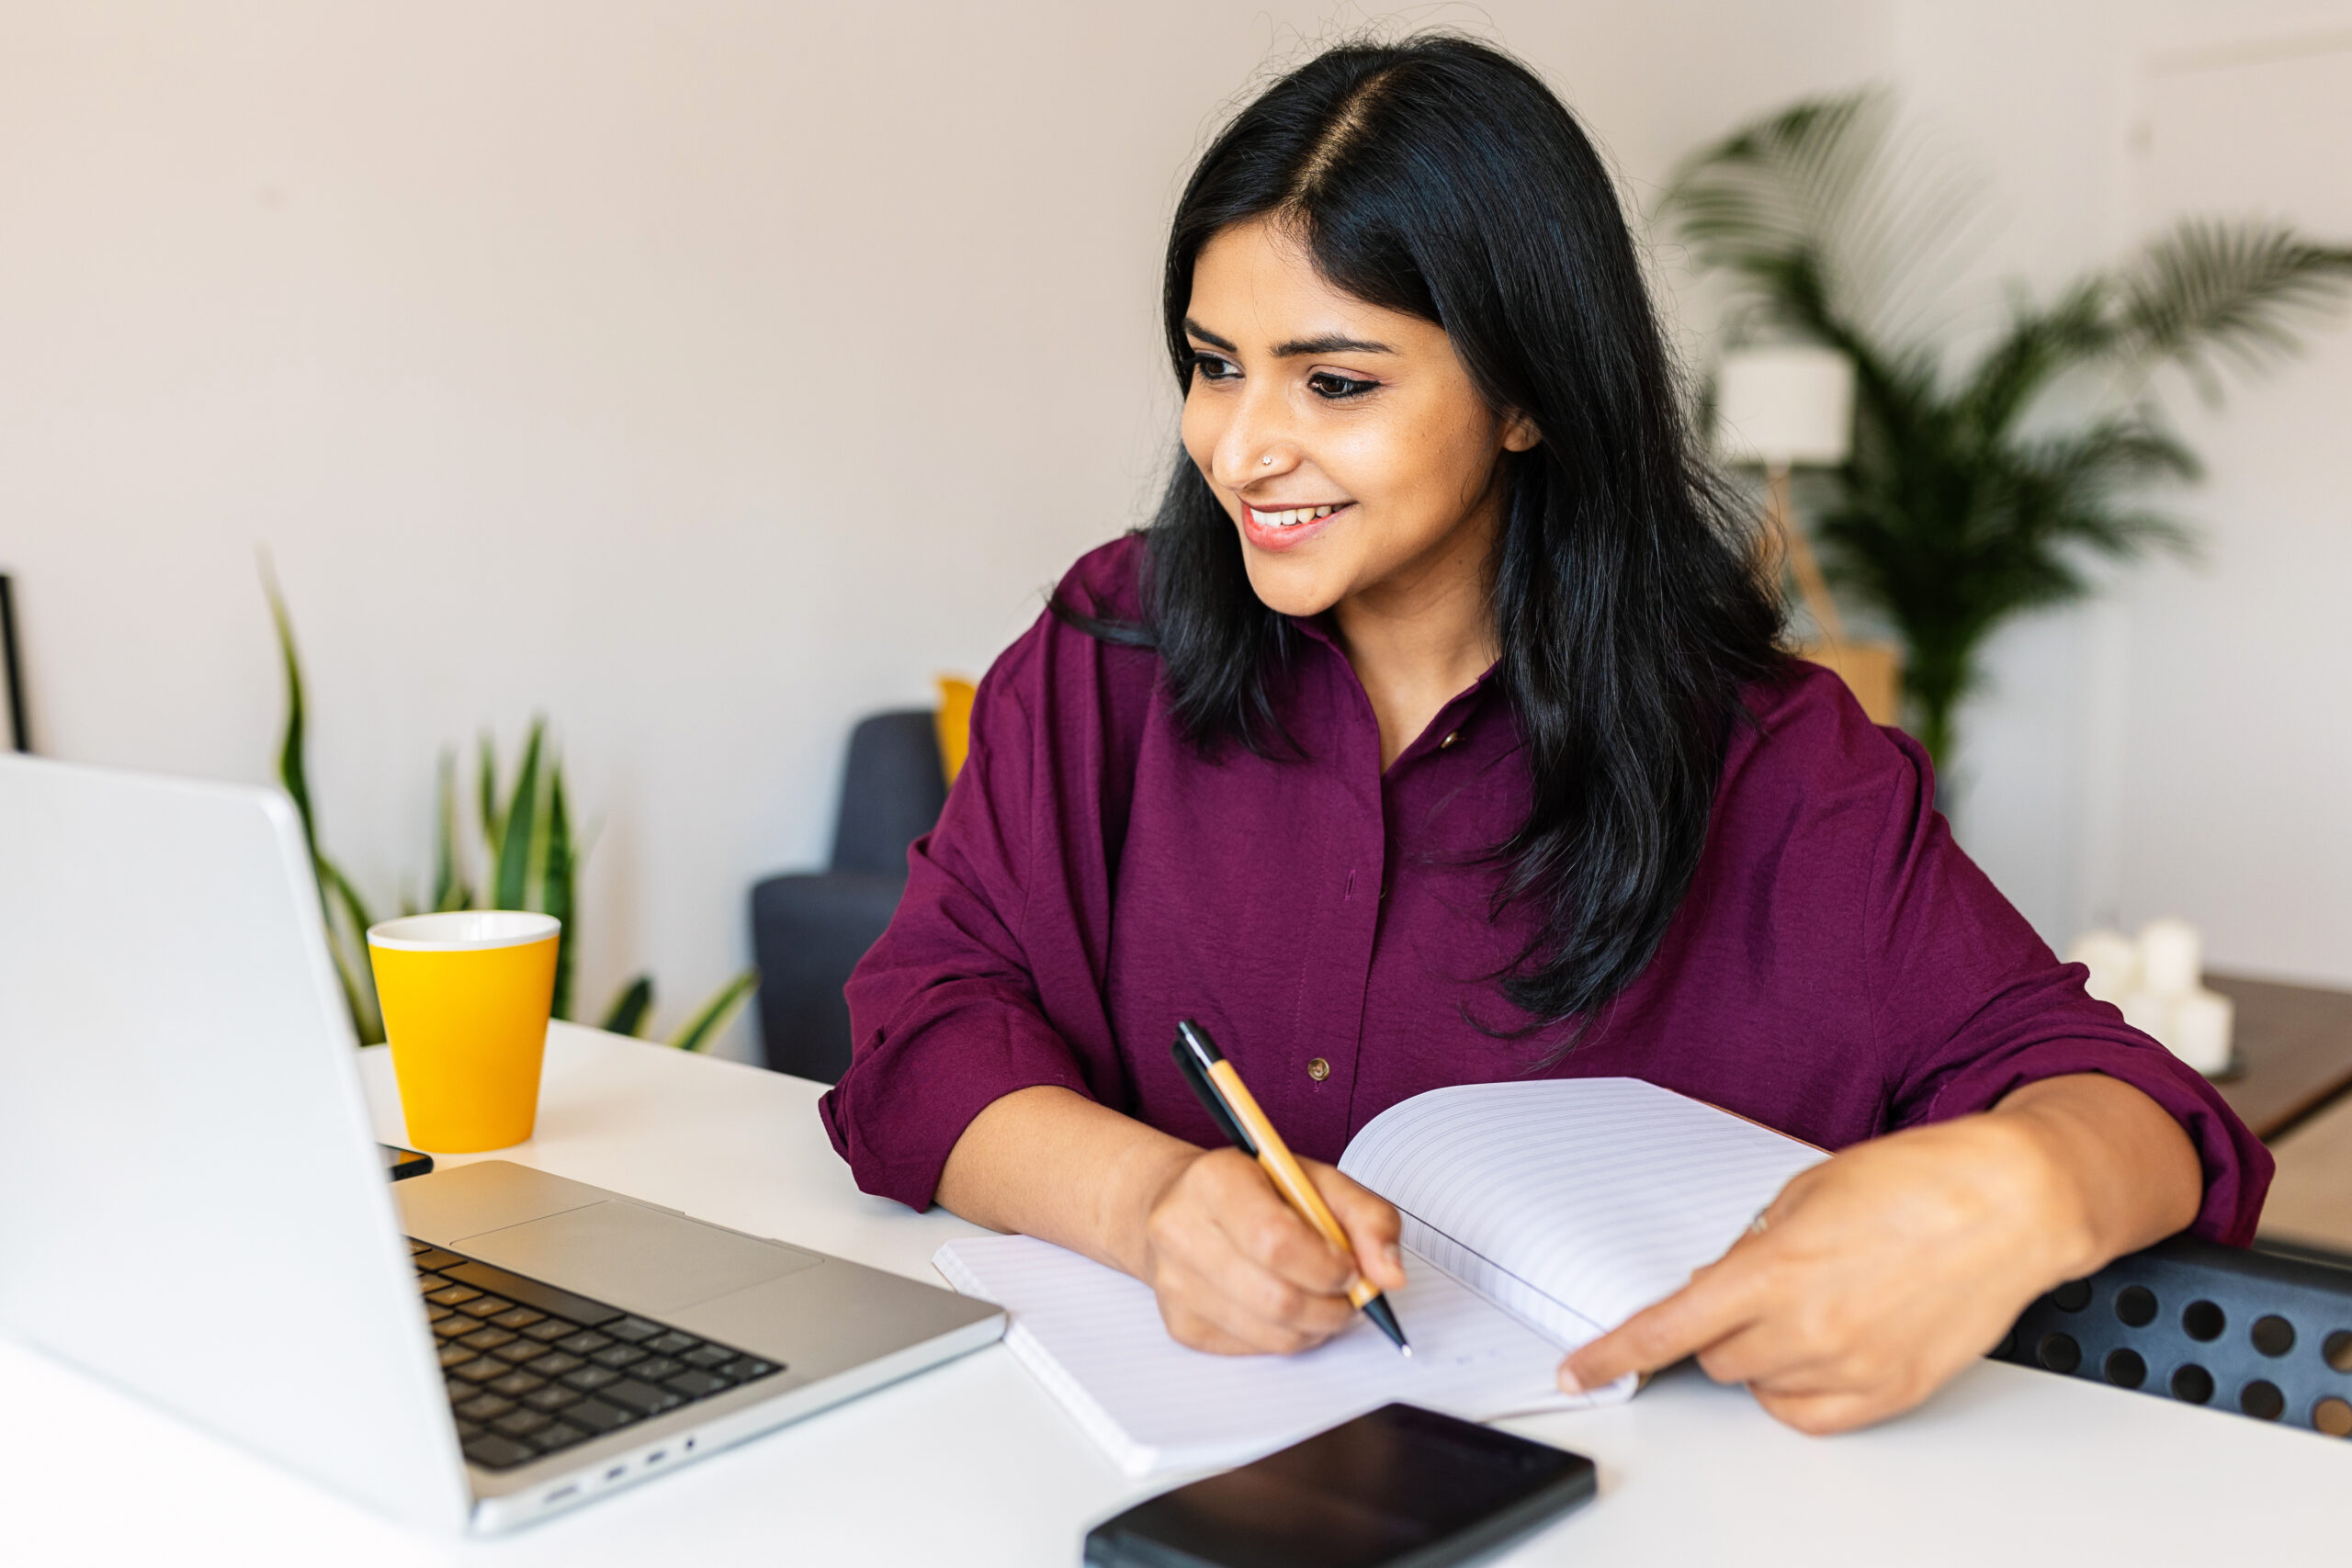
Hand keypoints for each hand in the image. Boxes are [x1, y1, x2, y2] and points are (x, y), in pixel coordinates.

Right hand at [1137, 1147, 1406, 1354]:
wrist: (1181, 1204)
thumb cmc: (1257, 1190)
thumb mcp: (1316, 1180)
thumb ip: (1367, 1217)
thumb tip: (1390, 1276)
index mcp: (1215, 1180)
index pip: (1275, 1241)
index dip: (1327, 1266)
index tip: (1351, 1267)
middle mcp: (1180, 1231)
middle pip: (1276, 1298)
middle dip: (1332, 1306)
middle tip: (1349, 1293)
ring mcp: (1174, 1283)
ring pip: (1271, 1334)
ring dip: (1316, 1326)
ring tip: (1323, 1299)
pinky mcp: (1180, 1324)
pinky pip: (1255, 1350)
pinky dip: (1287, 1337)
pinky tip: (1286, 1307)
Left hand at [1561, 1101, 2135, 1433]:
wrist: (2011, 1202)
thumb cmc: (1918, 1181)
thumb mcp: (1809, 1192)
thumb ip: (1757, 1245)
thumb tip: (1723, 1283)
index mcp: (1775, 1268)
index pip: (1671, 1327)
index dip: (1615, 1354)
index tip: (1578, 1370)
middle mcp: (1809, 1327)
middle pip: (1717, 1360)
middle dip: (1721, 1329)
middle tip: (1760, 1290)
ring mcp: (1853, 1366)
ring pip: (1762, 1388)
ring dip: (1765, 1356)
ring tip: (1813, 1305)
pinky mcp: (1893, 1391)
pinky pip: (1813, 1416)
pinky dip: (1801, 1390)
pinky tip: (1825, 1349)